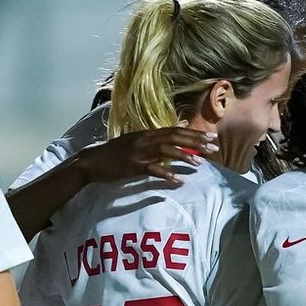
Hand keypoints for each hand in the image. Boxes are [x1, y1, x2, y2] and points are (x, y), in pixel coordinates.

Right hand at [75, 127, 217, 184]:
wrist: (92, 162)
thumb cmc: (115, 153)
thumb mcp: (137, 139)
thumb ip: (158, 135)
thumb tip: (181, 124)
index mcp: (147, 133)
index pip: (175, 130)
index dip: (195, 134)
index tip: (212, 138)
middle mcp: (145, 139)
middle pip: (175, 137)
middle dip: (195, 142)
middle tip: (214, 147)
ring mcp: (138, 152)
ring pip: (165, 150)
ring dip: (184, 155)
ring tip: (199, 163)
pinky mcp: (132, 166)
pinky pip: (152, 169)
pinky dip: (166, 174)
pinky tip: (177, 180)